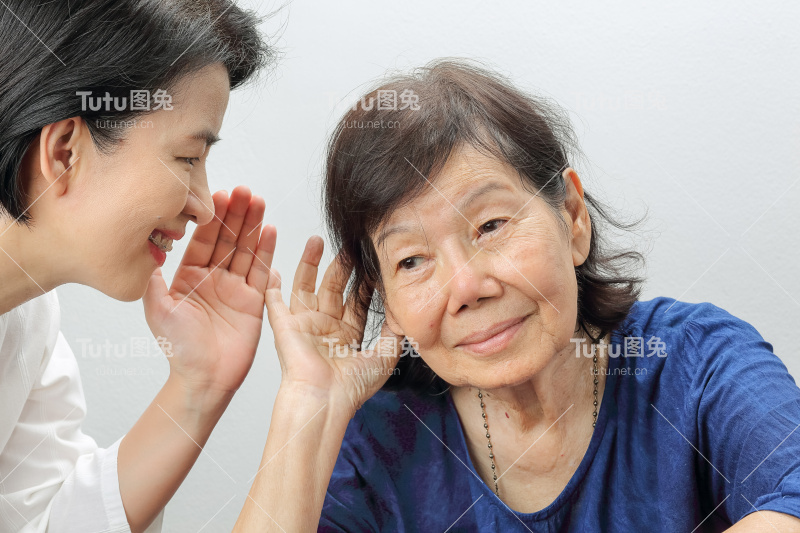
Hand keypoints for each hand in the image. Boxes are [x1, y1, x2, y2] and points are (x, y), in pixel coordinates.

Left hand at [143, 186, 276, 393]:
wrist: (203, 378)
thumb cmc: (178, 348)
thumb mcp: (158, 309)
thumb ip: (153, 279)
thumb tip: (147, 248)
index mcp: (189, 276)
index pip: (203, 239)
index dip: (211, 217)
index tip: (218, 195)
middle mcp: (214, 277)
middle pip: (227, 238)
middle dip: (236, 213)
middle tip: (243, 190)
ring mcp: (235, 287)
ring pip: (246, 248)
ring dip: (253, 224)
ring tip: (259, 201)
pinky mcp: (254, 300)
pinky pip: (261, 270)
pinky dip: (266, 250)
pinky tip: (269, 230)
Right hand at [265, 235, 401, 414]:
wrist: (325, 399)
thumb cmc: (352, 386)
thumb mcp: (384, 356)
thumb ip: (394, 332)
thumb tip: (402, 312)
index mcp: (347, 335)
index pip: (357, 301)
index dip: (365, 281)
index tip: (372, 260)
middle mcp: (326, 328)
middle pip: (333, 288)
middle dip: (341, 266)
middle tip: (349, 244)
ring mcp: (305, 326)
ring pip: (306, 287)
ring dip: (309, 264)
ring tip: (316, 241)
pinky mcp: (286, 328)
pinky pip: (275, 304)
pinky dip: (272, 288)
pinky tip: (272, 269)